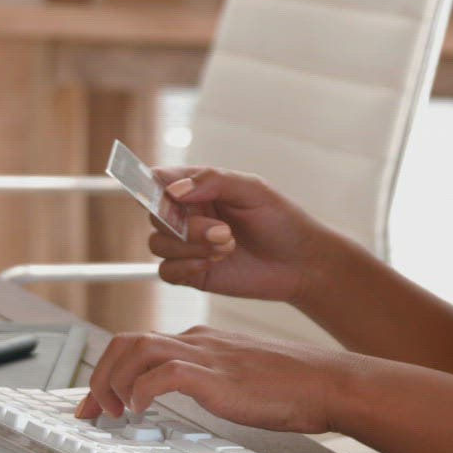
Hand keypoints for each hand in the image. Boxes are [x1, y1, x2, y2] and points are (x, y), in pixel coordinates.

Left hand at [74, 325, 356, 433]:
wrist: (325, 381)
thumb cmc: (291, 384)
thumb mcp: (237, 375)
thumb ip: (209, 378)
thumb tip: (182, 395)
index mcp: (201, 340)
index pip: (139, 342)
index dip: (110, 369)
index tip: (100, 399)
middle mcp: (197, 340)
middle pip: (127, 341)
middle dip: (99, 374)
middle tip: (92, 409)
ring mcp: (206, 355)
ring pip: (137, 349)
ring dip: (114, 381)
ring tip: (113, 411)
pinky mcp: (216, 375)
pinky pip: (164, 373)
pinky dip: (142, 391)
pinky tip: (141, 409)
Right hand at [146, 165, 331, 303]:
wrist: (300, 263)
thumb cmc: (280, 220)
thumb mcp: (252, 189)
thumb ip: (213, 181)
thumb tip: (174, 190)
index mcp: (197, 187)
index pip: (158, 180)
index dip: (152, 186)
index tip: (167, 196)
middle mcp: (187, 213)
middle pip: (154, 214)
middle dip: (184, 225)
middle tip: (223, 231)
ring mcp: (187, 244)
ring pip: (157, 243)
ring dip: (190, 246)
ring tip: (227, 247)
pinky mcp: (190, 272)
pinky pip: (166, 271)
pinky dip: (185, 267)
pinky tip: (213, 263)